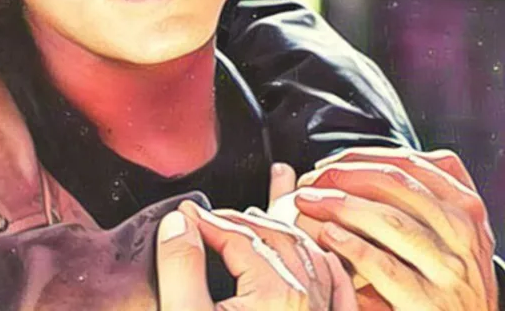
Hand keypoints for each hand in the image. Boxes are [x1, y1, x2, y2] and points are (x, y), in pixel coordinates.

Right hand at [155, 200, 356, 309]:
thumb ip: (180, 268)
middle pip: (278, 237)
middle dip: (241, 219)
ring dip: (284, 229)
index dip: (207, 220)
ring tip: (262, 215)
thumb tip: (178, 224)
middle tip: (212, 215)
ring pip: (312, 254)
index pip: (239, 236)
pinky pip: (338, 287)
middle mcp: (310, 302)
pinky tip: (313, 254)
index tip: (185, 214)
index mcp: (277, 294)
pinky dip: (322, 261)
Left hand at [292, 147, 497, 310]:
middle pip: (397, 185)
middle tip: (310, 182)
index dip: (361, 158)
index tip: (327, 164)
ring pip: (390, 221)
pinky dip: (352, 247)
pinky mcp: (428, 303)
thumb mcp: (444, 234)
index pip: (410, 164)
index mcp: (465, 210)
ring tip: (308, 202)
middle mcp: (462, 235)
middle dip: (343, 177)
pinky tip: (328, 236)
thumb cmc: (443, 281)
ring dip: (340, 205)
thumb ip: (410, 198)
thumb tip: (349, 165)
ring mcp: (448, 270)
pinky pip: (386, 267)